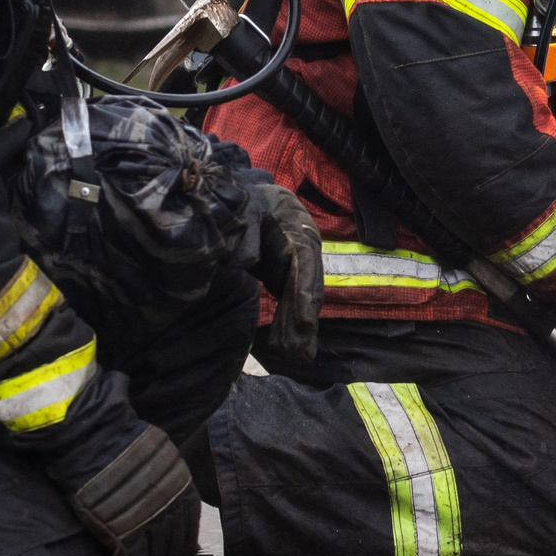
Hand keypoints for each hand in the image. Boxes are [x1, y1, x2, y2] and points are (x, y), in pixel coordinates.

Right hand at [69, 427, 196, 555]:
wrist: (94, 439)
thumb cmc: (120, 443)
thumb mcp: (158, 456)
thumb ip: (165, 480)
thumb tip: (165, 495)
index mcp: (181, 488)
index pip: (188, 529)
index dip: (184, 550)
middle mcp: (170, 507)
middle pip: (175, 547)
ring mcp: (147, 522)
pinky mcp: (123, 534)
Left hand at [244, 179, 323, 364]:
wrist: (257, 199)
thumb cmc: (253, 203)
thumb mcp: (247, 210)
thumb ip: (247, 233)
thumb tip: (245, 261)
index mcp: (300, 230)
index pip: (306, 263)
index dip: (305, 293)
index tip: (305, 322)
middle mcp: (306, 250)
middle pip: (309, 287)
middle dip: (305, 320)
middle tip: (300, 352)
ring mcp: (300, 266)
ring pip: (303, 298)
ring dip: (300, 328)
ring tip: (298, 356)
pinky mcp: (289, 277)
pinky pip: (293, 302)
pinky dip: (292, 323)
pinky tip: (291, 347)